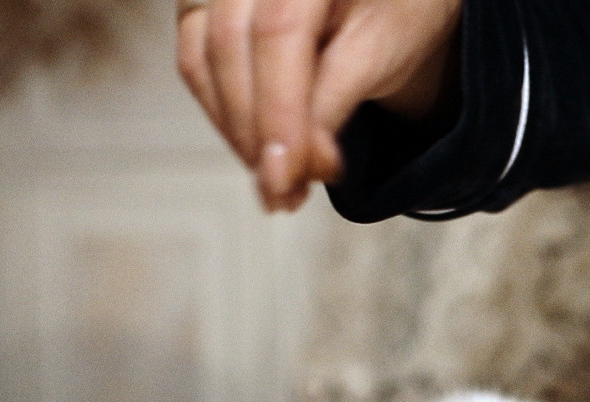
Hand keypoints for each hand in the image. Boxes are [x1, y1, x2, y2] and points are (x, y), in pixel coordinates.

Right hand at [177, 0, 462, 211]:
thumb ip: (335, 102)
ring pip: (202, 60)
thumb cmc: (394, 14)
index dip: (279, 112)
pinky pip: (195, 65)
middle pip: (231, 46)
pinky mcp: (201, 8)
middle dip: (256, 134)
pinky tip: (260, 156)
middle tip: (288, 196)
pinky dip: (225, 118)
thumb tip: (294, 166)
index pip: (279, 31)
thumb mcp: (382, 52)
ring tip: (281, 188)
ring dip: (237, 134)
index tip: (287, 179)